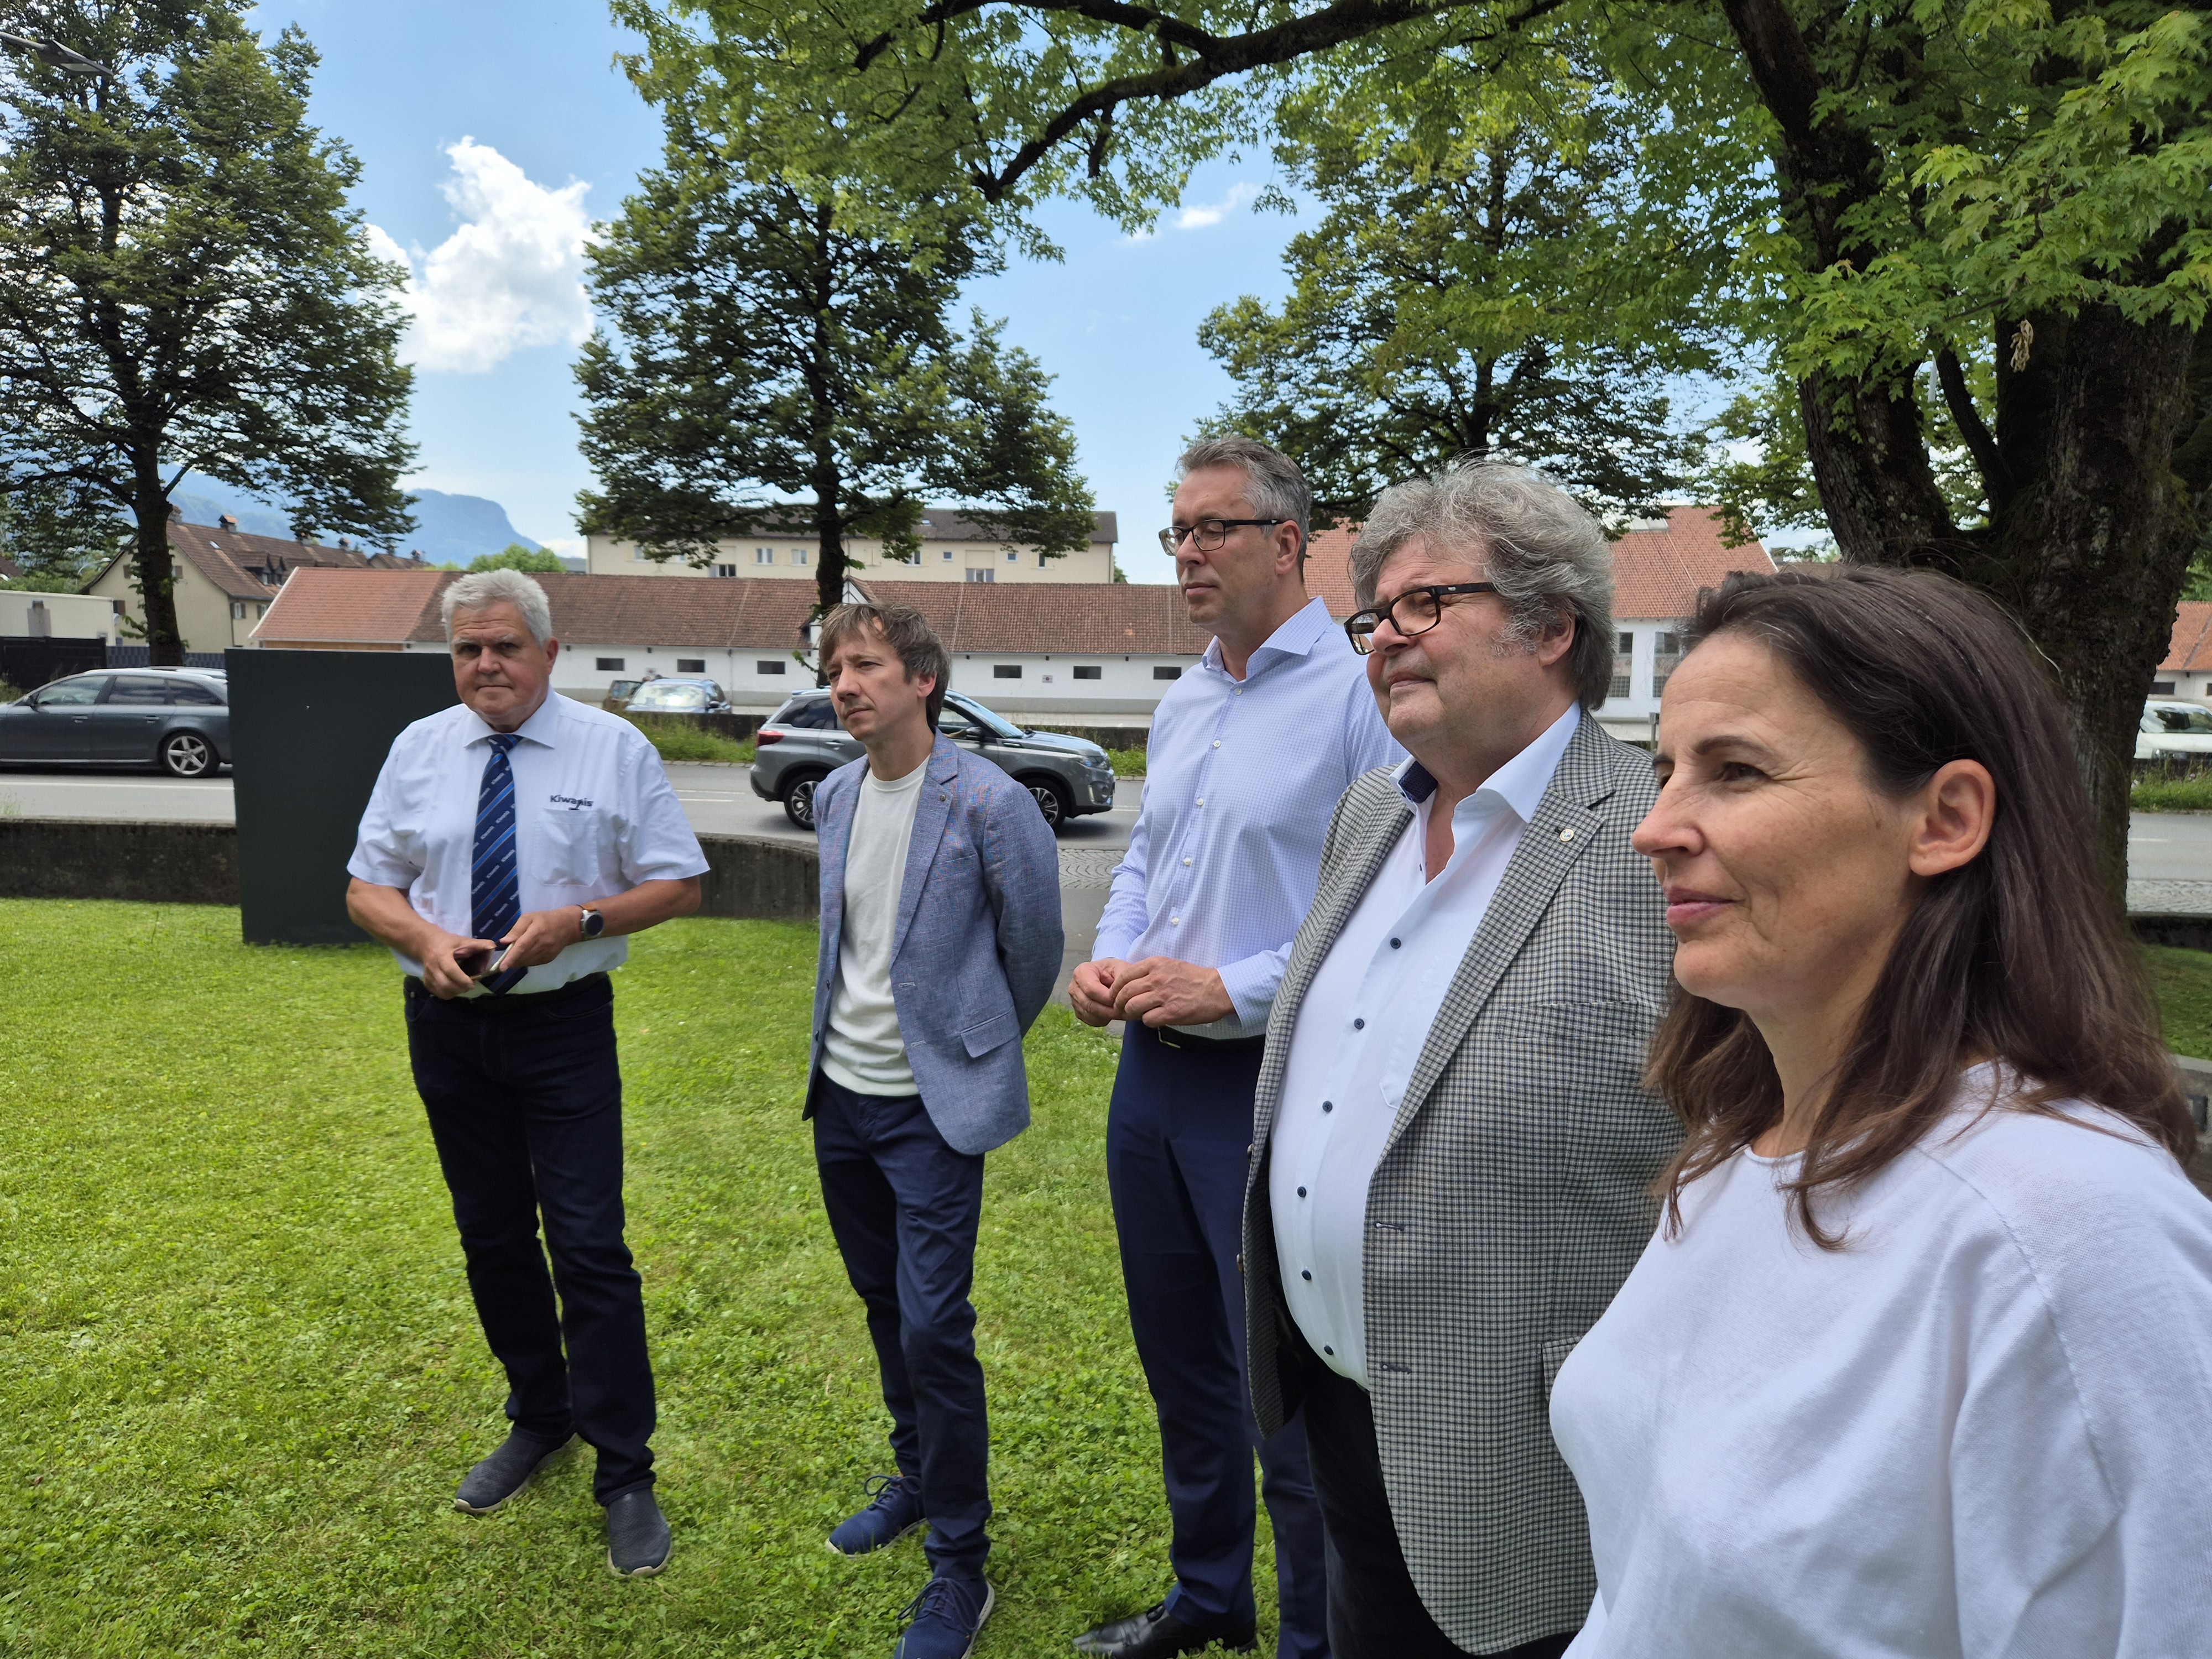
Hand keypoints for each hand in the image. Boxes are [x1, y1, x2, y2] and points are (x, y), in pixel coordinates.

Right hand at [420, 928, 495, 999]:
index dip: (462, 979)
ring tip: (463, 987)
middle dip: (460, 988)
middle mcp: (432, 967)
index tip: (472, 984)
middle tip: (470, 986)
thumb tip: (494, 947)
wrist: (427, 944)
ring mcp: (427, 975)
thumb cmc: (449, 943)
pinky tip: (454, 988)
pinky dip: (447, 994)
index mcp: (442, 955)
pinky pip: (437, 993)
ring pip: (441, 991)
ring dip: (454, 992)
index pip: (450, 970)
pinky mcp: (426, 982)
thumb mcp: (463, 941)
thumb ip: (479, 945)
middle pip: (444, 984)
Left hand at [498, 905, 586, 970]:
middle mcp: (542, 945)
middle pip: (523, 957)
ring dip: (517, 962)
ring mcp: (546, 954)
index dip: (511, 957)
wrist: (568, 926)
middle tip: (501, 960)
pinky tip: (523, 956)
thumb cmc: (546, 919)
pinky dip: (525, 961)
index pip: (522, 947)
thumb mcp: (529, 918)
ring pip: (527, 962)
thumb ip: (516, 929)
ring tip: (512, 957)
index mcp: (536, 932)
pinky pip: (532, 963)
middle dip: (511, 961)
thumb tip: (504, 942)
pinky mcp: (548, 959)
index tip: (502, 967)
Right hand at [1070, 958, 1125, 1026]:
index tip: (1120, 999)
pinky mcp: (1079, 1011)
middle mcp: (1074, 987)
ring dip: (1106, 1016)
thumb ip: (1120, 980)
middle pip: (1089, 1004)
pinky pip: (1090, 1020)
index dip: (1106, 997)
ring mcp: (1074, 1000)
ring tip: (1119, 1011)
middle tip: (1122, 1010)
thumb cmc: (1113, 971)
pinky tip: (1111, 1013)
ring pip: (1090, 1014)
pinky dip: (1103, 1020)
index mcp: (1081, 972)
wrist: (1109, 976)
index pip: (1091, 989)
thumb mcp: (1120, 968)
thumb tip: (1116, 996)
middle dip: (1108, 1010)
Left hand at [1111, 957, 1235, 1028]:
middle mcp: (1156, 979)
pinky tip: (1155, 1019)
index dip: (1115, 989)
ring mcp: (1163, 996)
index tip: (1115, 996)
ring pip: (1132, 1007)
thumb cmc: (1194, 978)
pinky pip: (1147, 1020)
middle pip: (1125, 993)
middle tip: (1121, 1010)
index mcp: (1155, 965)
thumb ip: (1150, 971)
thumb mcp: (1170, 965)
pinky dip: (1147, 1022)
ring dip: (1132, 1014)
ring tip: (1137, 1016)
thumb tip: (1132, 984)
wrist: (1217, 989)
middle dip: (1119, 1004)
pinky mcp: (1171, 1012)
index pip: (1124, 976)